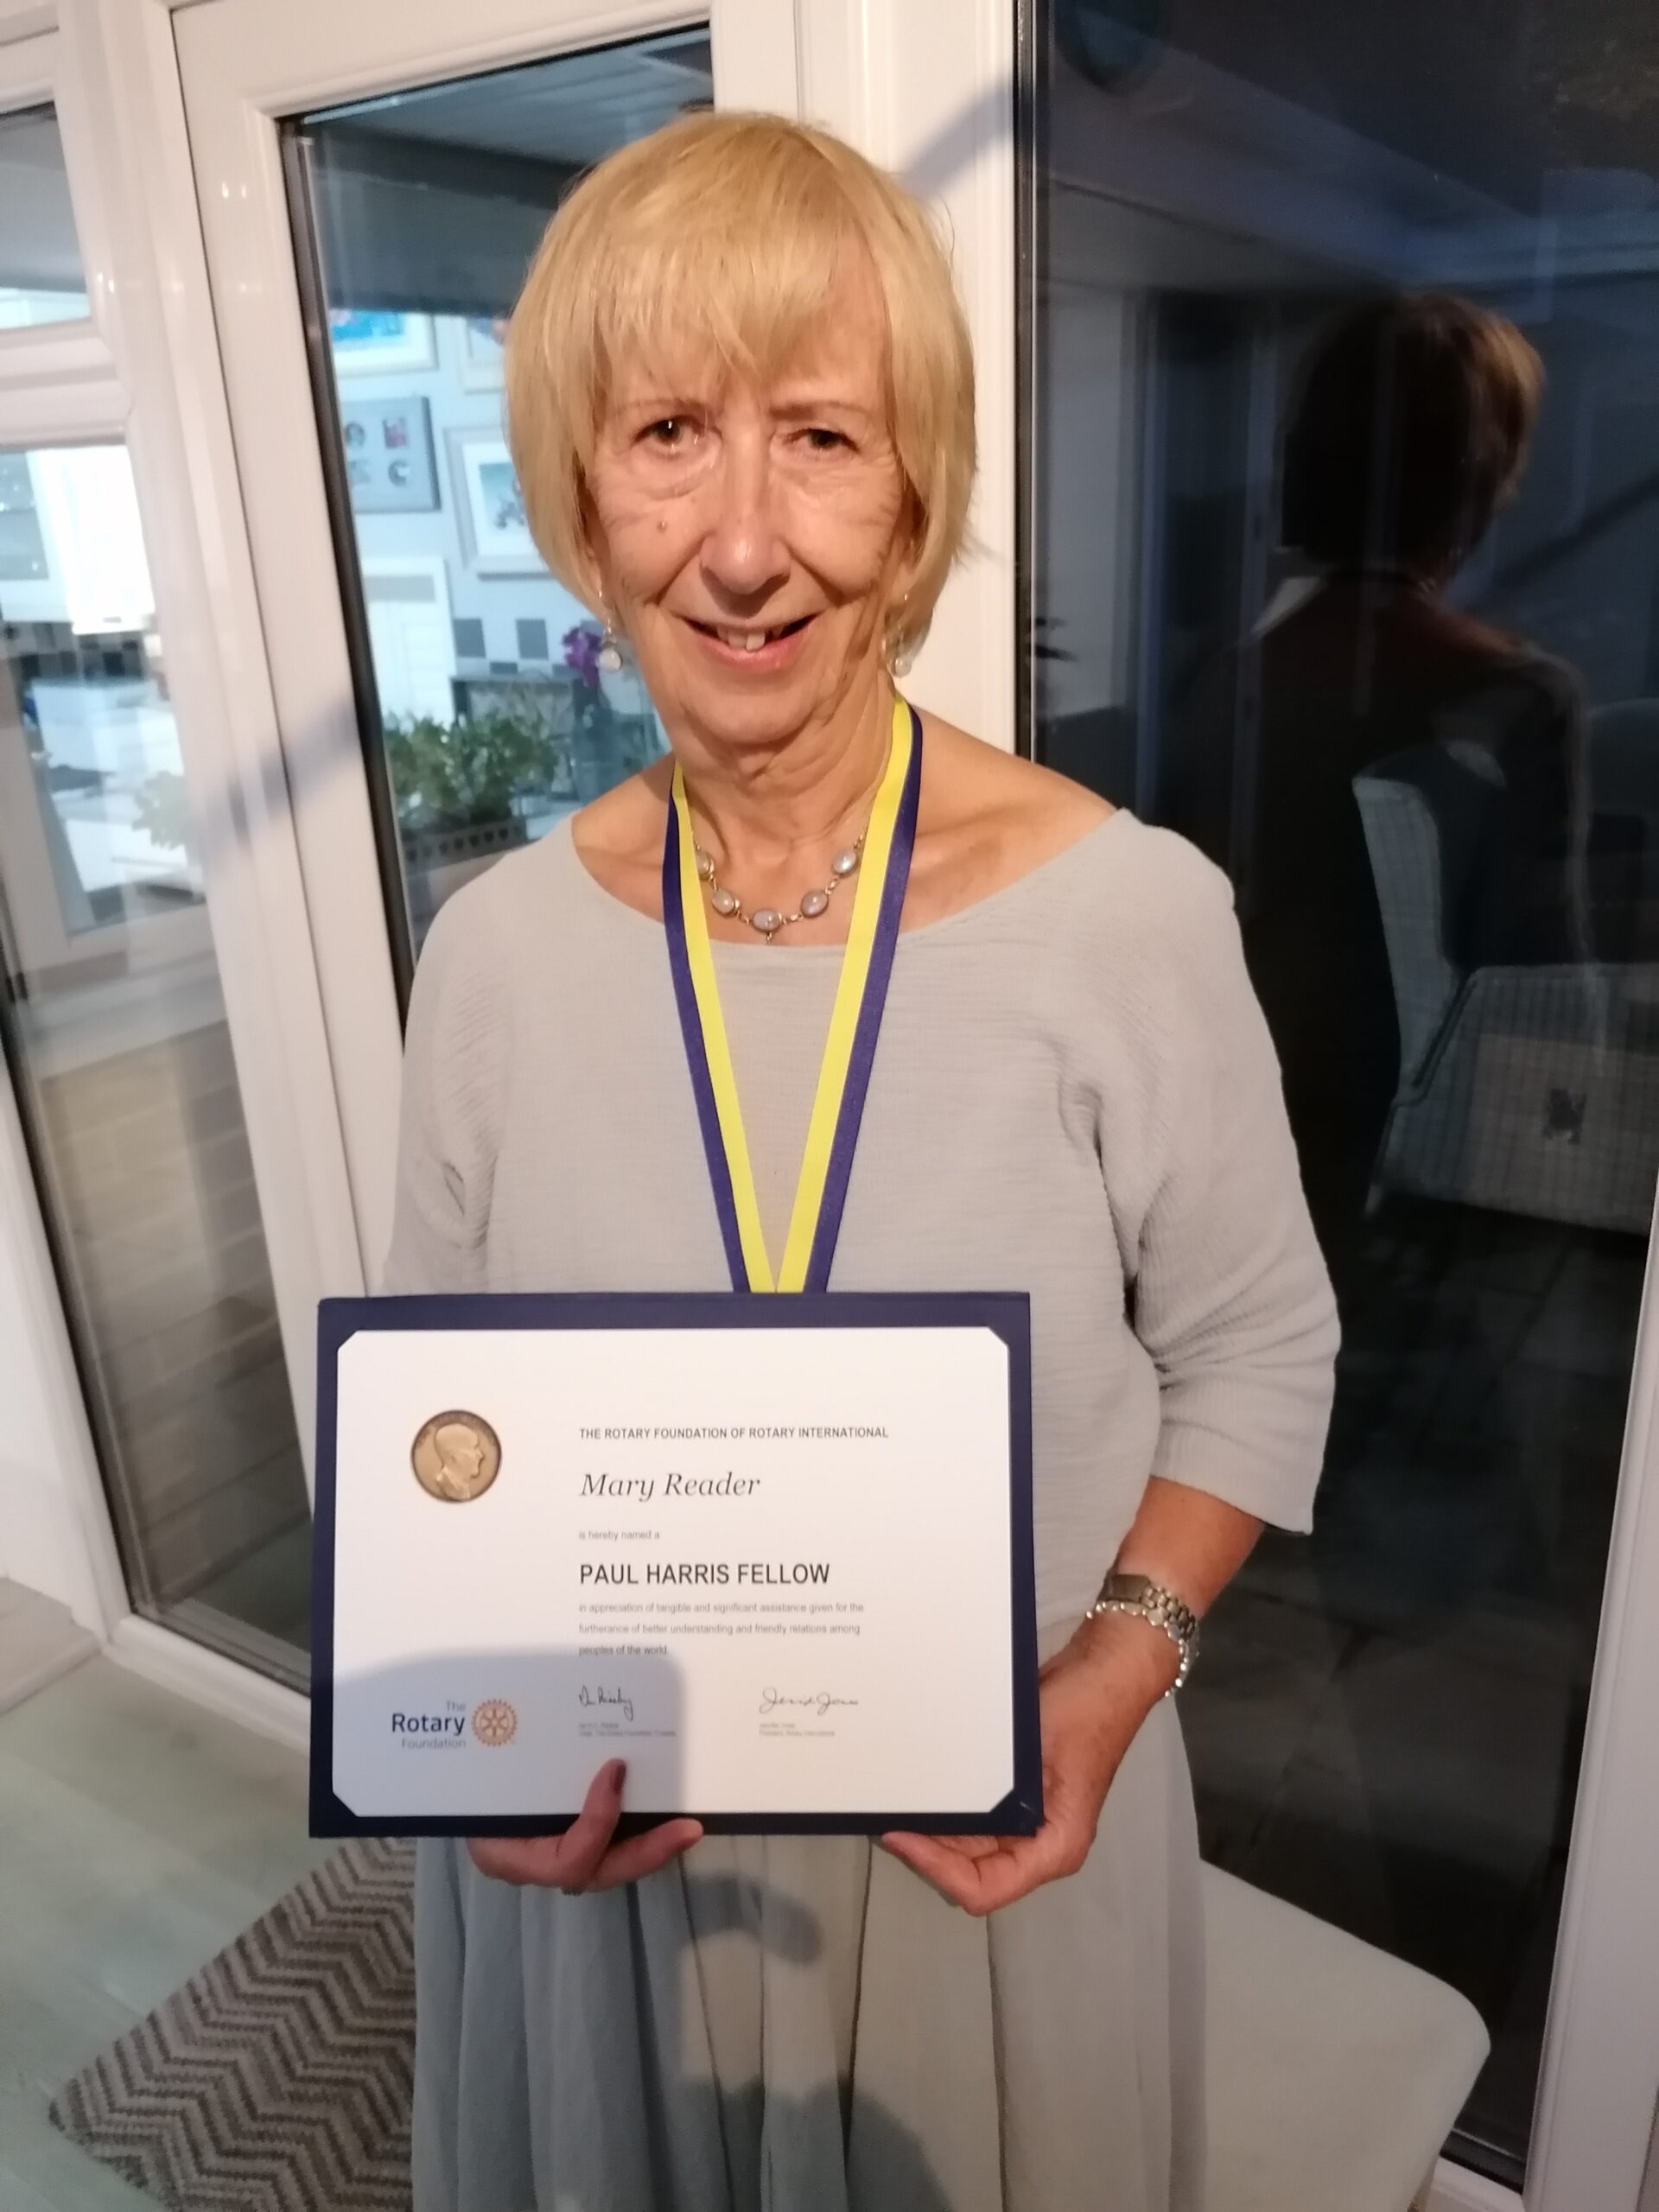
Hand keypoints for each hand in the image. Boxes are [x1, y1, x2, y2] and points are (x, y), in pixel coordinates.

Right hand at [466, 1759, 702, 1890]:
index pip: (565, 1862)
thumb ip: (508, 1760)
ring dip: (649, 1842)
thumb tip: (533, 1730)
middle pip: (600, 1871)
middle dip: (648, 1852)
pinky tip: (662, 1806)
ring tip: (687, 1823)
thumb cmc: (460, 1780)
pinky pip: (605, 1841)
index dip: (598, 1823)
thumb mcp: (474, 1778)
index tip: (615, 1771)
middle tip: (689, 1829)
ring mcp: (550, 1854)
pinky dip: (634, 1827)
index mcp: (507, 1854)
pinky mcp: (564, 1835)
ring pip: (608, 1862)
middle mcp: (533, 1865)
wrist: (449, 1784)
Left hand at [881, 1611, 1177, 1915]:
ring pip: (966, 1846)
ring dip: (932, 1828)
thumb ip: (994, 1784)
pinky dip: (946, 1805)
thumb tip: (933, 1797)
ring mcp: (1026, 1822)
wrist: (1106, 1671)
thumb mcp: (1036, 1749)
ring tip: (894, 1800)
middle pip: (969, 1870)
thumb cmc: (1084, 1712)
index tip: (900, 1833)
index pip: (984, 1889)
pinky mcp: (1016, 1797)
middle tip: (884, 1814)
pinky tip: (921, 1783)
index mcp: (1054, 1847)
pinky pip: (972, 1814)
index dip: (937, 1869)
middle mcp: (1039, 1845)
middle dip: (926, 1848)